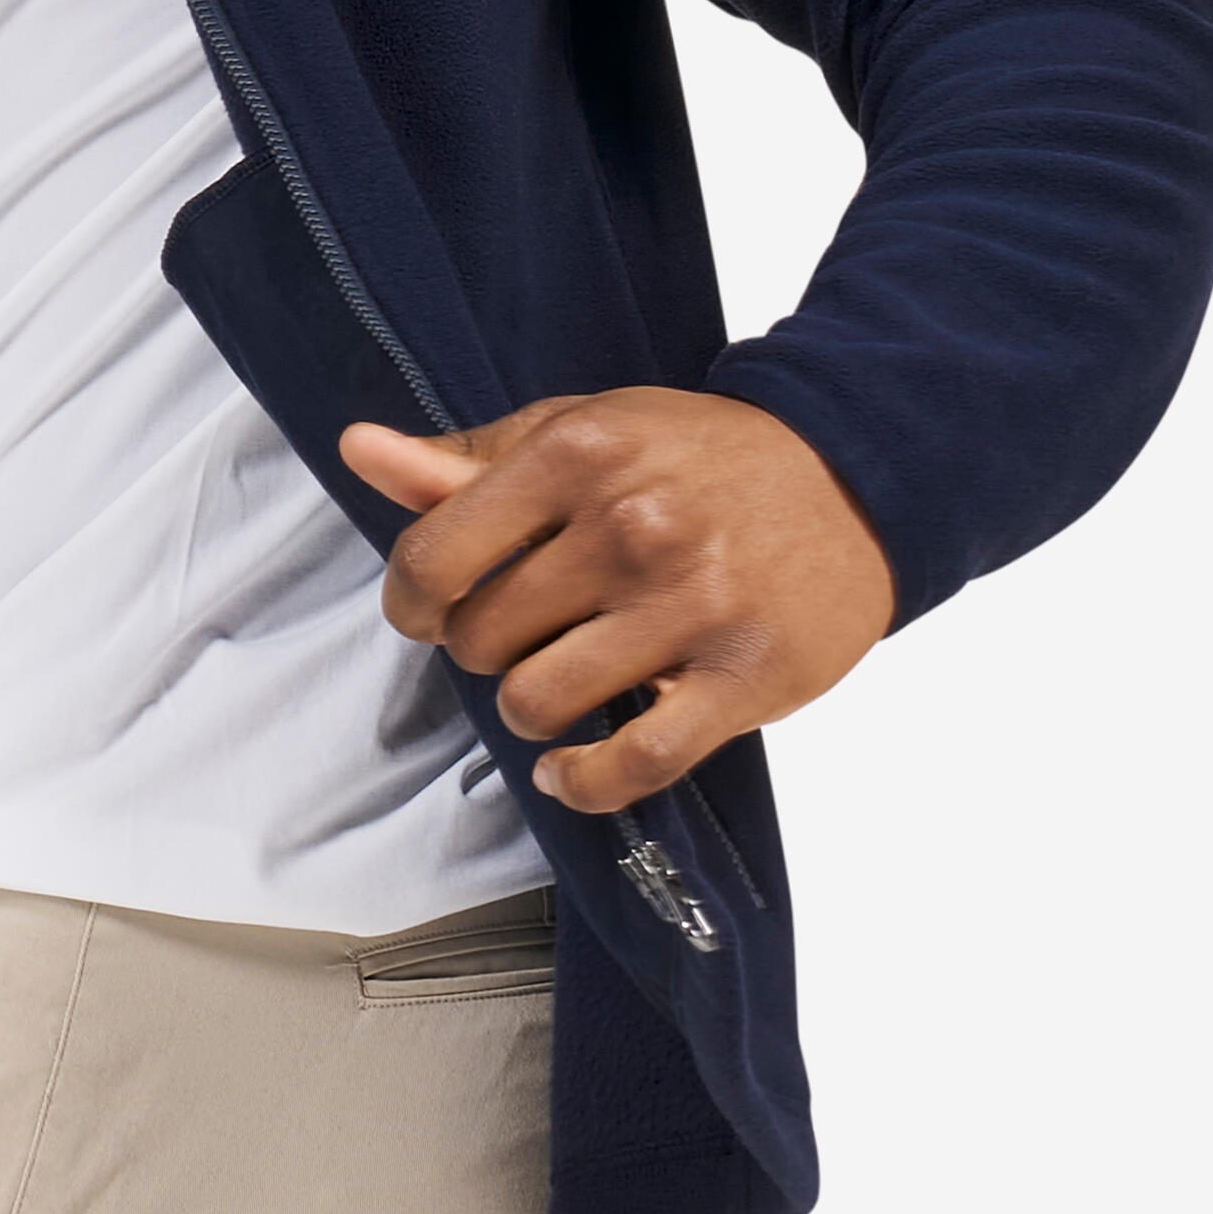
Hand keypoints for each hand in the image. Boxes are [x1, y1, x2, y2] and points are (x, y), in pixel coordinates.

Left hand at [342, 389, 893, 814]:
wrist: (853, 475)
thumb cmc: (699, 458)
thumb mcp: (581, 431)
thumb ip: (467, 459)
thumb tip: (359, 450)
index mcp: (576, 454)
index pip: (433, 557)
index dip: (412, 600)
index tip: (430, 610)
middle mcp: (630, 527)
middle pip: (481, 637)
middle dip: (483, 649)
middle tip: (522, 634)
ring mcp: (690, 606)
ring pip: (539, 702)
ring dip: (530, 711)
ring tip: (556, 684)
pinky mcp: (745, 679)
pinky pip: (632, 763)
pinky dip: (582, 782)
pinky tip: (569, 768)